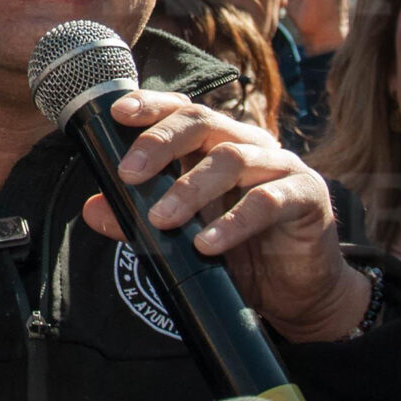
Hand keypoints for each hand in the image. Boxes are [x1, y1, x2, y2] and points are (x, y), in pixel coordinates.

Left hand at [80, 91, 366, 343]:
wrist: (298, 294)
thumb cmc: (241, 254)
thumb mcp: (182, 238)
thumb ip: (139, 220)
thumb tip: (93, 208)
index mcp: (219, 144)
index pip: (184, 111)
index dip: (152, 106)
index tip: (119, 114)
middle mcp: (251, 145)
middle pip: (205, 123)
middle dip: (161, 143)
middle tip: (130, 174)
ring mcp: (282, 167)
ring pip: (233, 159)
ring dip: (191, 188)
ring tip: (162, 220)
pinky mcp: (307, 196)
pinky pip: (267, 201)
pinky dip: (233, 222)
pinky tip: (207, 244)